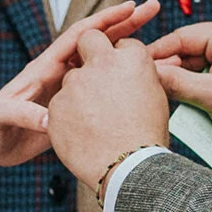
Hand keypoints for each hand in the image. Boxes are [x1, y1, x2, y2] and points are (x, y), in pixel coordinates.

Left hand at [0, 0, 157, 176]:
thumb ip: (19, 113)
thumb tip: (47, 118)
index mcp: (43, 68)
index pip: (78, 36)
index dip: (105, 20)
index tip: (130, 7)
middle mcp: (59, 73)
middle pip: (97, 43)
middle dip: (126, 24)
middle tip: (153, 8)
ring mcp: (68, 90)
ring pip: (104, 66)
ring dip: (130, 52)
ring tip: (161, 43)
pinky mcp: (72, 108)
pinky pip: (102, 91)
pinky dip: (123, 84)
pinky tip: (145, 83)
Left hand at [47, 22, 172, 189]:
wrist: (128, 170)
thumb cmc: (147, 135)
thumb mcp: (155, 97)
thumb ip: (138, 74)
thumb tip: (131, 68)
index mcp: (132, 58)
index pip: (121, 43)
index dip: (120, 58)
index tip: (121, 73)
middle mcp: (100, 63)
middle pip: (89, 41)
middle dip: (91, 50)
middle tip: (99, 74)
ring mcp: (74, 83)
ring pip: (72, 78)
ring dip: (80, 92)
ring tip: (98, 123)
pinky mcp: (56, 106)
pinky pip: (60, 106)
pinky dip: (68, 118)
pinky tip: (83, 135)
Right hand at [150, 16, 211, 163]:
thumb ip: (177, 83)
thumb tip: (147, 74)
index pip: (184, 36)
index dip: (158, 53)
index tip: (136, 66)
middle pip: (191, 46)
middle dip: (170, 65)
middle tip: (146, 83)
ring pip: (200, 57)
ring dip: (183, 74)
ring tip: (161, 90)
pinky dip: (198, 79)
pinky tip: (183, 92)